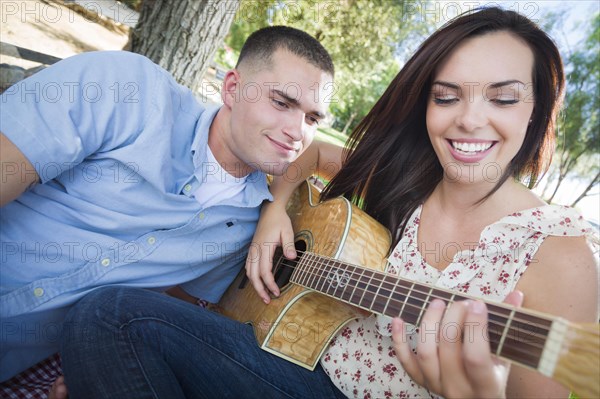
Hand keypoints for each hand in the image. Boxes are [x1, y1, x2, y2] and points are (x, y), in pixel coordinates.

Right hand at [245, 202, 295, 303]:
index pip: (264, 271)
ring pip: (248, 272)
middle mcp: (255, 250)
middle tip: (267, 301)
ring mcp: (252, 250)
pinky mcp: (252, 250)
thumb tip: (292, 258)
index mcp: (264, 247)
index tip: (277, 292)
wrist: (269, 210)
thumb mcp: (288, 231)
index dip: (269, 284)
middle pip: (253, 275)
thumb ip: (289, 245)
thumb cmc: (279, 220)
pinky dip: (251, 277)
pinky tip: (257, 282)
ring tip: (263, 295)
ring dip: (255, 285)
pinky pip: (248, 266)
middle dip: (259, 290)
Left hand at [391, 291, 523, 397]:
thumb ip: (508, 325)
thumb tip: (516, 295)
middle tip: (462, 302)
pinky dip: (399, 340)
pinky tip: (398, 319)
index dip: (475, 328)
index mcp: (486, 386)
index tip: (477, 304)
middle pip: (448, 349)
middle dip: (453, 318)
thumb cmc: (494, 374)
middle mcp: (459, 389)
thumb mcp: (505, 356)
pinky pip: (406, 362)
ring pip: (426, 354)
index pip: (476, 357)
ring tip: (438, 303)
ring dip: (429, 324)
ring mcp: (438, 386)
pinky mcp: (422, 381)